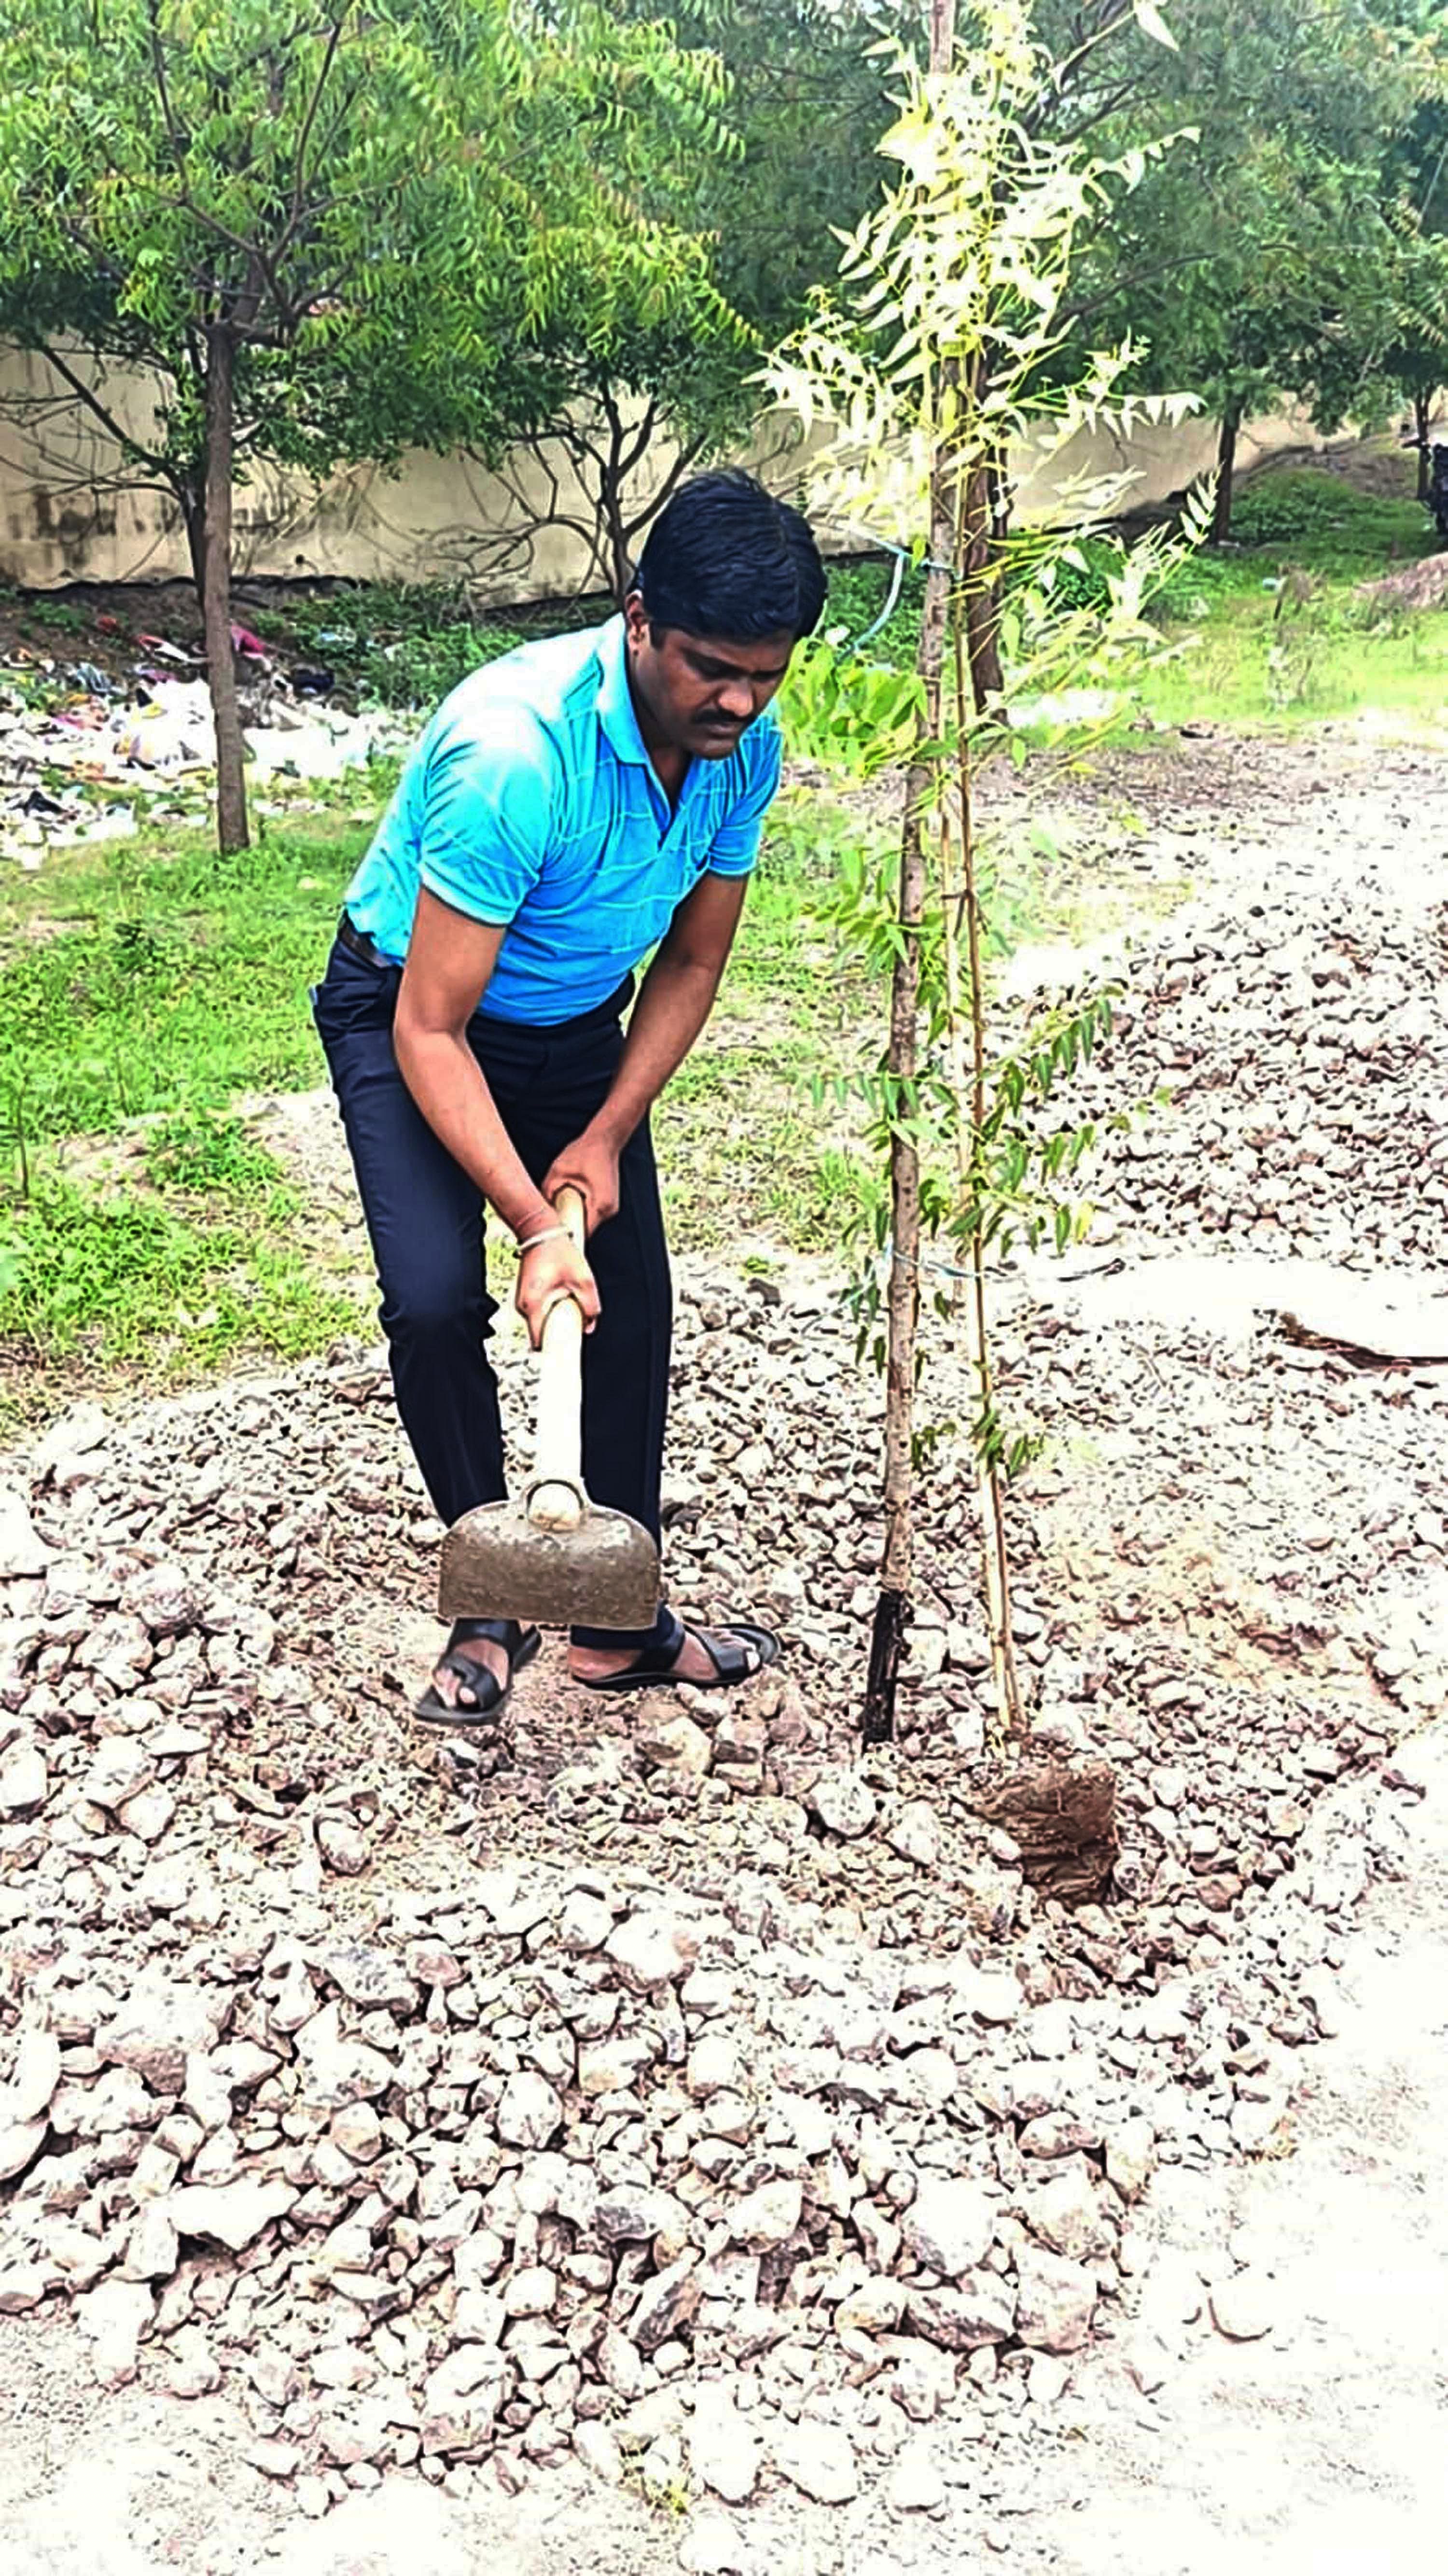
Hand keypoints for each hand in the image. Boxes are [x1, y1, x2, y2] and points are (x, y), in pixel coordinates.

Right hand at [515, 1229, 599, 1349]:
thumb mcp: (583, 1279)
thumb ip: (590, 1306)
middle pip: (543, 1333)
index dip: (554, 1351)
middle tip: (576, 1318)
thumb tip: (590, 1324)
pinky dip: (553, 1309)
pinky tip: (563, 1294)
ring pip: (543, 1322)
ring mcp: (523, 1301)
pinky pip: (541, 1311)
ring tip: (569, 1298)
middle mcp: (523, 1306)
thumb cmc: (556, 1249)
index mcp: (533, 1304)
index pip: (540, 1342)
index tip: (565, 1357)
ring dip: (558, 1318)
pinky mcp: (528, 1296)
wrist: (539, 1230)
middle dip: (561, 1331)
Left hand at [541, 1128, 621, 1231]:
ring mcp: (609, 1208)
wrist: (605, 1140)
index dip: (563, 1237)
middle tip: (548, 1222)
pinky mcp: (606, 1204)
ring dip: (571, 1218)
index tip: (549, 1237)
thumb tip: (539, 1211)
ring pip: (586, 1223)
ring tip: (559, 1207)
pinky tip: (569, 1200)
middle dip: (565, 1227)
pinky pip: (589, 1214)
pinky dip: (577, 1211)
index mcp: (600, 1205)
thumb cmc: (584, 1152)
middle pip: (583, 1231)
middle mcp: (608, 1211)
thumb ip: (548, 1193)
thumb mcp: (558, 1172)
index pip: (580, 1233)